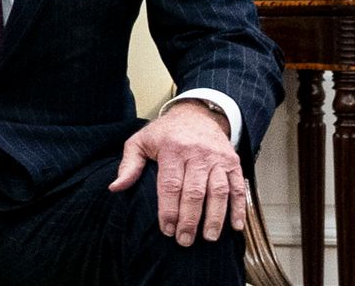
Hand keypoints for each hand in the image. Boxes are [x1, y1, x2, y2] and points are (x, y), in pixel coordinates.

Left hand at [109, 99, 244, 246]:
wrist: (196, 114)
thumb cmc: (165, 133)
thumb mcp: (141, 141)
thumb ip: (129, 165)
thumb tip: (115, 188)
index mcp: (172, 149)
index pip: (171, 184)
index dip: (169, 209)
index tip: (166, 230)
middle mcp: (197, 153)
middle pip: (194, 191)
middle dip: (189, 219)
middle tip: (184, 241)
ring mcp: (217, 158)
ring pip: (218, 191)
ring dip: (215, 217)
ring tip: (208, 238)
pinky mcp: (233, 162)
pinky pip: (238, 187)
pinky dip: (239, 208)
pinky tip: (235, 227)